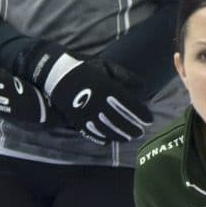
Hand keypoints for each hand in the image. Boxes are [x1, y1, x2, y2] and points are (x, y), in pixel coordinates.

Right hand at [20, 43, 151, 144]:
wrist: (55, 74)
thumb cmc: (84, 68)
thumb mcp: (106, 66)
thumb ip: (126, 77)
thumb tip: (144, 86)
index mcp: (108, 89)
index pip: (131, 106)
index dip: (142, 114)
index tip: (150, 119)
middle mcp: (100, 104)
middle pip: (122, 121)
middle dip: (134, 128)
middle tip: (142, 132)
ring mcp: (89, 115)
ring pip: (110, 130)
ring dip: (122, 136)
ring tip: (130, 138)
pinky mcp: (79, 122)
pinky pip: (94, 134)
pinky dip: (104, 138)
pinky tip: (111, 140)